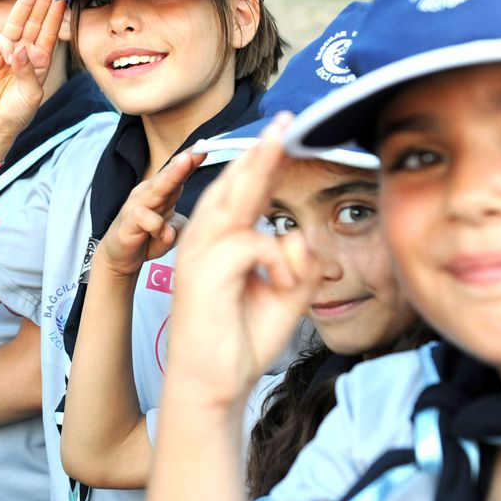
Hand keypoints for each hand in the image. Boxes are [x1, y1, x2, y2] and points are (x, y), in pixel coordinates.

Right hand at [0, 0, 65, 144]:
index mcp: (39, 59)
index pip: (48, 31)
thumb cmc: (17, 112)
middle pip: (34, 19)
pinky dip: (6, 45)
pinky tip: (10, 57)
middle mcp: (24, 51)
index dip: (55, 13)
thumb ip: (28, 71)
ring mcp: (6, 51)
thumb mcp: (32, 94)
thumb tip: (20, 49)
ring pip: (17, 21)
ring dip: (25, 3)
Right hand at [94, 151, 202, 278]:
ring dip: (172, 175)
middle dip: (186, 159)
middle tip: (201, 147)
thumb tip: (180, 229)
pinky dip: (156, 226)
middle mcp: (148, 193)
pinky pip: (145, 218)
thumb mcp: (171, 230)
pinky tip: (161, 235)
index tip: (209, 146)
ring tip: (186, 161)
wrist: (118, 257)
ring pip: (156, 188)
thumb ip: (180, 225)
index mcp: (162, 192)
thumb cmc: (147, 239)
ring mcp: (136, 205)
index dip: (193, 159)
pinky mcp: (128, 221)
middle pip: (170, 173)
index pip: (179, 171)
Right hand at [167, 116, 315, 409]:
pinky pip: (255, 244)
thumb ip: (298, 264)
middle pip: (235, 184)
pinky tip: (281, 286)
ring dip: (260, 168)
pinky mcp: (204, 268)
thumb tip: (300, 236)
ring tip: (279, 136)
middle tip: (282, 118)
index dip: (265, 162)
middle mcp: (205, 238)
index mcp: (222, 241)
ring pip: (236, 199)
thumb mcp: (285, 296)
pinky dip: (278, 263)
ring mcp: (200, 250)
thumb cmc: (241, 339)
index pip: (245, 194)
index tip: (284, 133)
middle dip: (260, 149)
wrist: (213, 382)